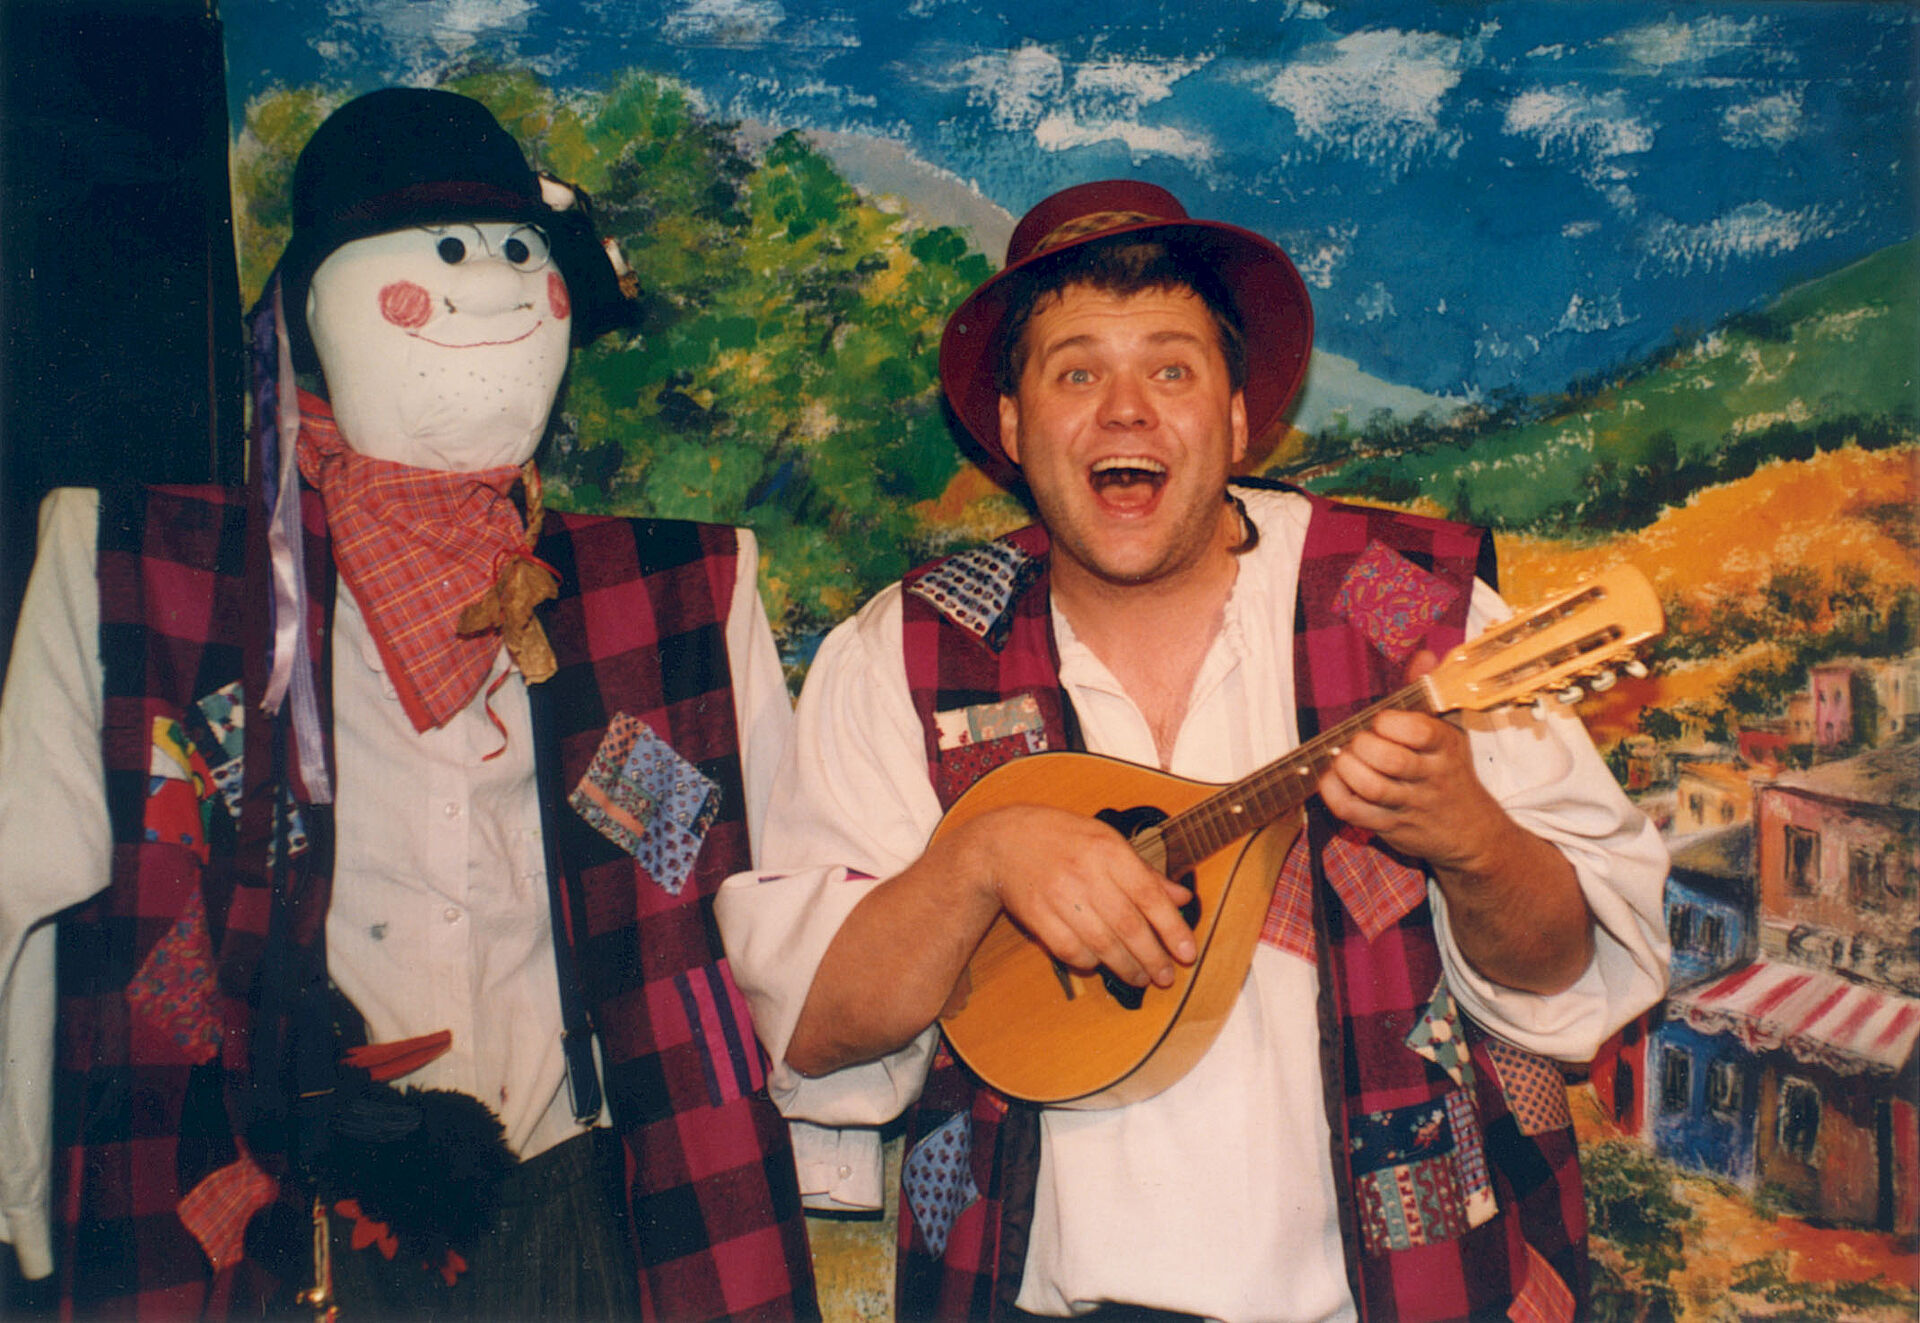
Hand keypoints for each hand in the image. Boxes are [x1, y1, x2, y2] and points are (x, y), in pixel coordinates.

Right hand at [952, 803, 1196, 988]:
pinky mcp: (1036, 915)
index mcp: (1107, 849)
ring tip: (1141, 977)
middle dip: (1152, 957)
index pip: (1148, 895)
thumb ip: (1145, 872)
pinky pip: (1070, 950)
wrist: (1002, 841)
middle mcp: (1084, 872)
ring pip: (1101, 943)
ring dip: (1125, 967)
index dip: (1172, 928)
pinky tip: (1100, 964)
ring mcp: (1057, 895)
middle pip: (1128, 925)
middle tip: (1166, 976)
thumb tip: (1182, 898)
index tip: (1188, 953)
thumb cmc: (1063, 839)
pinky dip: (1089, 962)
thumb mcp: (1107, 841)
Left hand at [1315, 650, 1508, 875]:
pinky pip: (1353, 811)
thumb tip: (1423, 655)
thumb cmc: (1452, 773)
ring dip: (1347, 768)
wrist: (1472, 834)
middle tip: (1359, 741)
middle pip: (1391, 760)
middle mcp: (1429, 777)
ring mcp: (1409, 805)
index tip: (1382, 720)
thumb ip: (1428, 692)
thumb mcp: (1450, 730)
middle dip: (1364, 745)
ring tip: (1345, 759)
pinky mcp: (1390, 827)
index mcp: (1445, 747)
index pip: (1419, 731)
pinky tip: (1333, 779)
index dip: (1391, 722)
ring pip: (1371, 787)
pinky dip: (1334, 793)